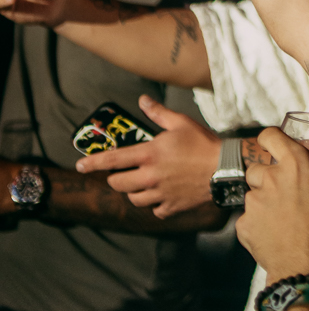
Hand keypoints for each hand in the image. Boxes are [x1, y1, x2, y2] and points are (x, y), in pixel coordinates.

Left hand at [75, 97, 220, 215]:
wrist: (225, 168)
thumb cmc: (203, 143)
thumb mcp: (181, 122)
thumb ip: (158, 113)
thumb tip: (143, 100)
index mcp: (150, 154)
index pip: (112, 160)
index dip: (92, 163)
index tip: (80, 166)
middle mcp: (150, 176)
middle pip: (118, 183)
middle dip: (116, 178)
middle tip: (123, 173)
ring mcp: (160, 193)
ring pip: (133, 199)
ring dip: (134, 192)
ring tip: (142, 184)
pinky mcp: (171, 206)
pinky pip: (154, 210)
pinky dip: (154, 204)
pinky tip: (161, 195)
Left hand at [236, 127, 308, 282]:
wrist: (305, 271)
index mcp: (297, 165)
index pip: (270, 136)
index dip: (271, 139)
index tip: (277, 147)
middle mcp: (270, 179)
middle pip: (257, 167)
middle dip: (267, 175)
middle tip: (286, 189)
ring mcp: (253, 203)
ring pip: (252, 195)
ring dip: (264, 201)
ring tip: (283, 216)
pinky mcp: (244, 227)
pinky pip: (247, 221)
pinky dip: (258, 226)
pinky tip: (274, 236)